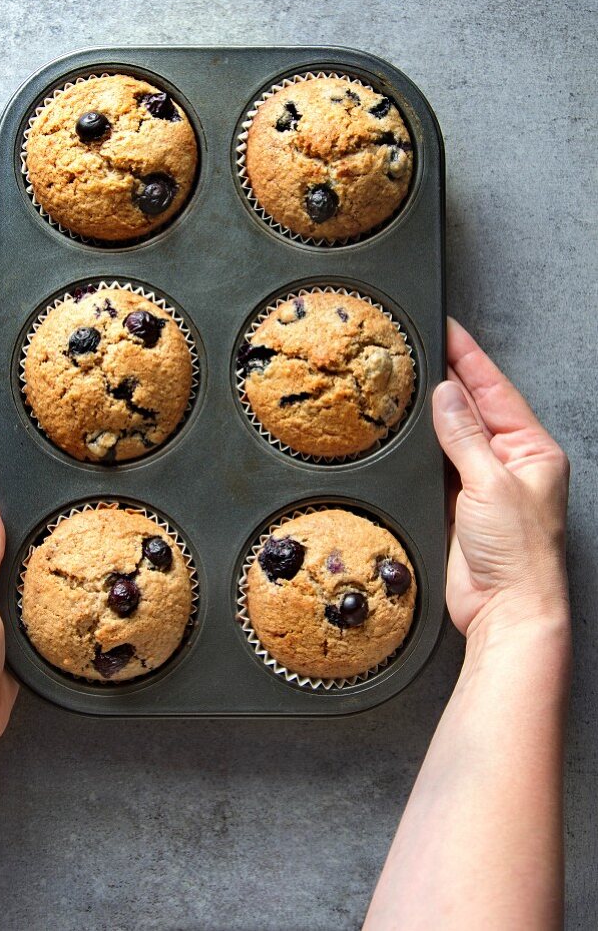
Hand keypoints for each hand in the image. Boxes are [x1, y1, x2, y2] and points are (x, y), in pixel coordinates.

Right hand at [432, 319, 569, 639]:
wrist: (505, 612)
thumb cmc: (520, 555)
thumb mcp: (491, 483)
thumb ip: (464, 436)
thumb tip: (447, 395)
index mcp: (534, 451)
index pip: (497, 391)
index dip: (470, 359)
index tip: (448, 331)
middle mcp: (511, 465)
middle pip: (476, 410)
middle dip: (450, 379)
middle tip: (420, 348)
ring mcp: (484, 486)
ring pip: (454, 436)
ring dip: (434, 413)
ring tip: (408, 381)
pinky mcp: (459, 507)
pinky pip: (439, 465)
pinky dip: (423, 448)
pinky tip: (408, 433)